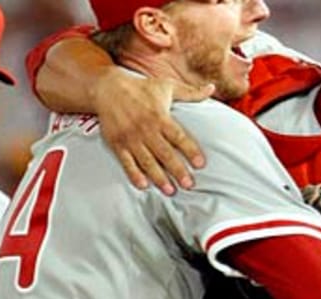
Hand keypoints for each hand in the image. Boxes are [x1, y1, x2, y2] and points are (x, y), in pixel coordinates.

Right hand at [91, 68, 208, 193]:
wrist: (109, 89)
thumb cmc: (141, 88)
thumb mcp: (167, 86)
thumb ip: (190, 92)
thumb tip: (212, 88)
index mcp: (160, 117)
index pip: (179, 137)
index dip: (190, 151)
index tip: (201, 164)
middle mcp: (147, 130)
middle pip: (165, 154)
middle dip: (178, 170)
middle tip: (189, 185)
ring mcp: (132, 139)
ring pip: (147, 162)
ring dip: (159, 177)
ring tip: (170, 191)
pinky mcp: (118, 145)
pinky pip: (127, 163)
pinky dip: (135, 175)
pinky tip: (144, 186)